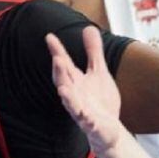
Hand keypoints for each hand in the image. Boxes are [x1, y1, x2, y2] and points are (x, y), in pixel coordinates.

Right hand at [47, 27, 123, 154]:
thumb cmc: (100, 100)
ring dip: (67, 98)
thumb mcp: (99, 72)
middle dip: (60, 72)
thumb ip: (93, 52)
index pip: (64, 65)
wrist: (109, 130)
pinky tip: (87, 118)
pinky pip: (88, 124)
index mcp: (76, 82)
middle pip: (64, 83)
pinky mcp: (92, 126)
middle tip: (57, 59)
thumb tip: (88, 28)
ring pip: (72, 105)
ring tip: (63, 90)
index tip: (49, 37)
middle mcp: (75, 96)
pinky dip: (87, 121)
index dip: (57, 52)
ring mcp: (82, 112)